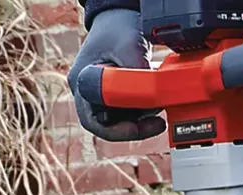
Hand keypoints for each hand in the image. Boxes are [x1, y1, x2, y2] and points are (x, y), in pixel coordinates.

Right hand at [67, 9, 165, 141]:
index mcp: (82, 82)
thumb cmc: (118, 27)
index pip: (94, 121)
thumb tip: (153, 97)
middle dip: (133, 127)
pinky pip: (125, 111)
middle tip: (157, 123)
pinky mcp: (111, 95)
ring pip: (118, 120)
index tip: (141, 126)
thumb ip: (138, 73)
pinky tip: (155, 101)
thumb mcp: (130, 45)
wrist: (119, 15)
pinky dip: (141, 110)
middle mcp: (86, 92)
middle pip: (106, 125)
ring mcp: (98, 95)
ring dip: (140, 119)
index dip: (118, 131)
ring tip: (159, 105)